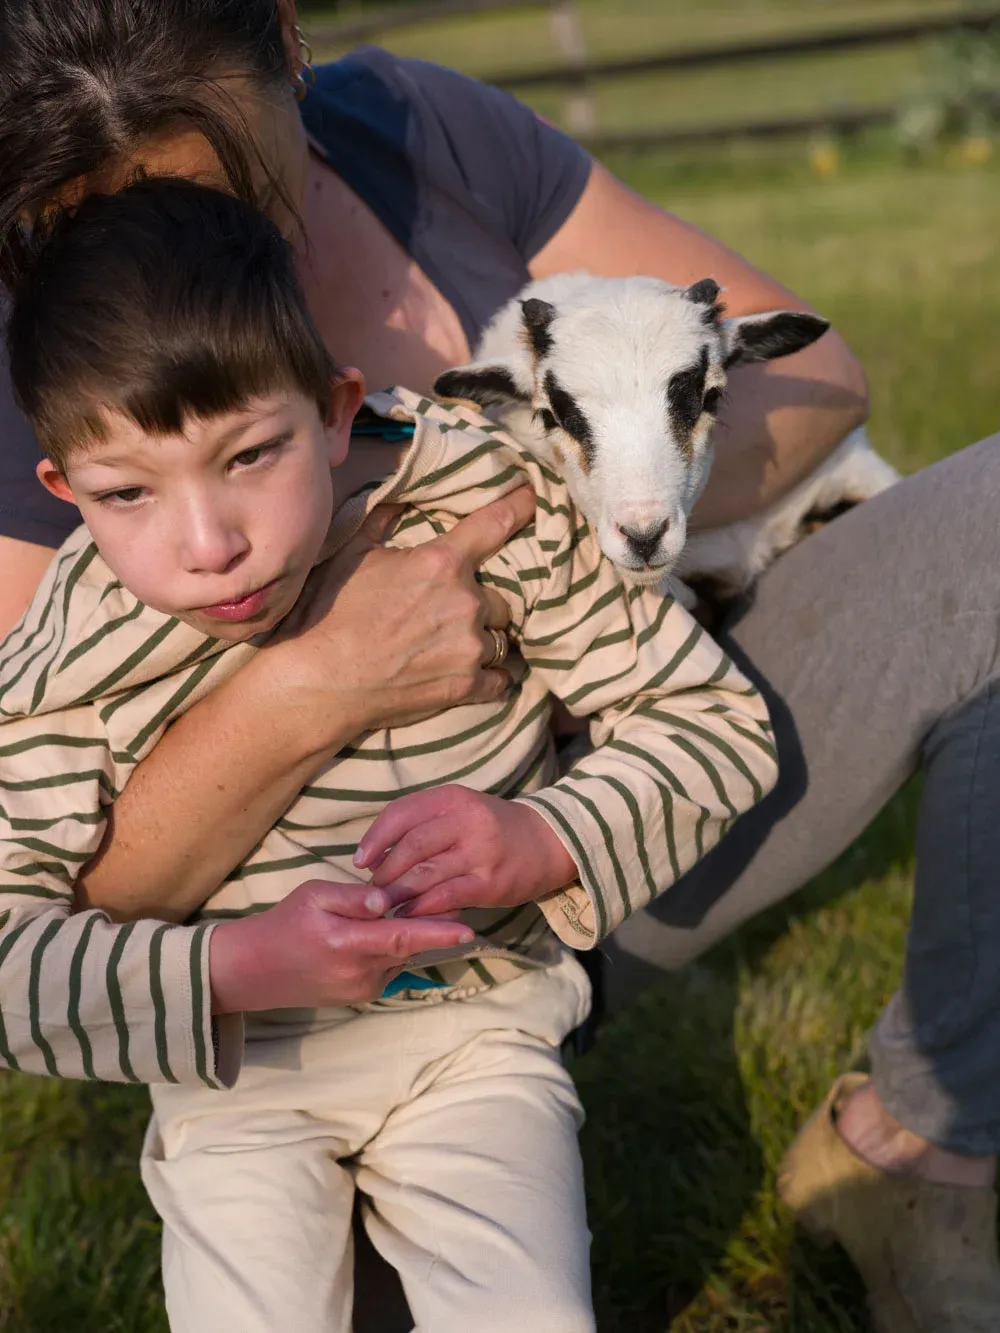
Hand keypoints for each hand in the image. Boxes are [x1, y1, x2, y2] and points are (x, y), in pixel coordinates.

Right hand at [208, 880, 474, 1013]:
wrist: (256, 971)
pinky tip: (389, 931)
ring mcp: (362, 988)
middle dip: (434, 927)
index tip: (469, 929)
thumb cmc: (285, 924)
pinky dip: (396, 949)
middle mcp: (360, 972)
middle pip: (409, 946)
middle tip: (453, 901)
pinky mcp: (362, 995)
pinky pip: (390, 968)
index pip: (402, 937)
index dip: (437, 933)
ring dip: (412, 937)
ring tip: (418, 910)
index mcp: (348, 943)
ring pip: (401, 957)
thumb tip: (385, 900)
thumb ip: (352, 898)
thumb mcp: (313, 897)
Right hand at [256, 487, 536, 748]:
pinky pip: (501, 678)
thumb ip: (382, 520)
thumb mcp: (352, 555)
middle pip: (500, 596)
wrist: (321, 680)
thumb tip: (398, 496)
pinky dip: (491, 677)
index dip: (518, 507)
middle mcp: (466, 602)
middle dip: (480, 603)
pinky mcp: (467, 686)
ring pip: (501, 637)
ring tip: (455, 646)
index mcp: (442, 563)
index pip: (495, 524)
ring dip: (484, 638)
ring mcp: (470, 647)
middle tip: (449, 613)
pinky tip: (473, 675)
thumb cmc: (330, 614)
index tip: (533, 499)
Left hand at [353, 785, 577, 917]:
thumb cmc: (493, 827)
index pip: (401, 813)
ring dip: (397, 893)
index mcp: (452, 798)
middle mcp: (466, 820)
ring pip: (424, 874)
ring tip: (384, 907)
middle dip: (384, 872)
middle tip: (371, 891)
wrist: (548, 842)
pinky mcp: (489, 882)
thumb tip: (374, 855)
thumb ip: (422, 824)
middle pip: (410, 846)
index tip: (360, 861)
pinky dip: (421, 908)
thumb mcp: (460, 810)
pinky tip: (410, 916)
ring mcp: (479, 852)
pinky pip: (445, 897)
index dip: (375, 838)